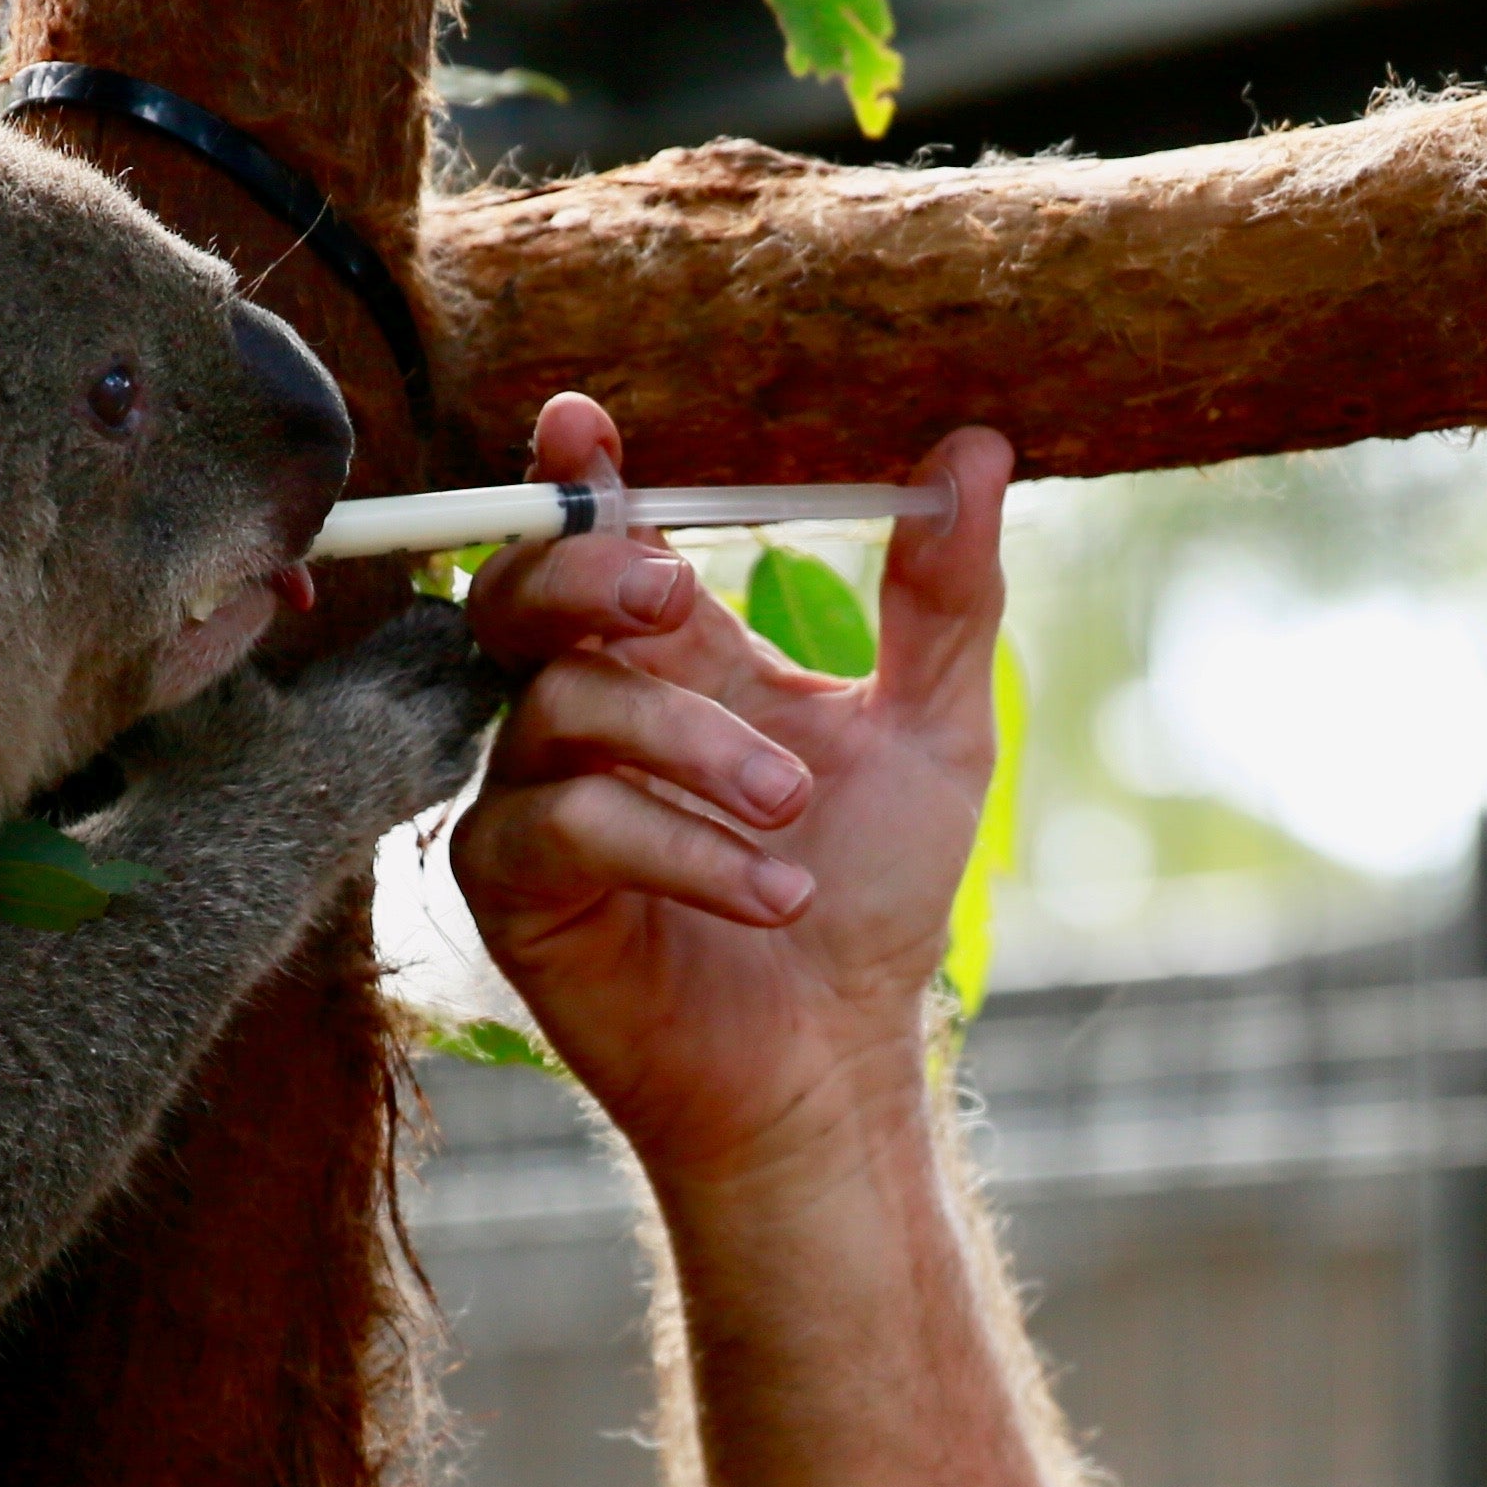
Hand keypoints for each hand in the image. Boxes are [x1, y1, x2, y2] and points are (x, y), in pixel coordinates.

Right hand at [453, 394, 1009, 1197]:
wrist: (834, 1061)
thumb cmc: (868, 904)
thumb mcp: (933, 732)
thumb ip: (944, 595)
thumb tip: (975, 447)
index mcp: (666, 662)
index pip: (594, 539)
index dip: (575, 478)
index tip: (584, 425)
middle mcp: (578, 715)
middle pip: (521, 593)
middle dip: (587, 574)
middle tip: (674, 593)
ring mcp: (530, 799)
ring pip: (557, 709)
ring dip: (686, 747)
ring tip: (792, 810)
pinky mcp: (510, 888)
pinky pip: (561, 824)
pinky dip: (675, 846)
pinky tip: (771, 895)